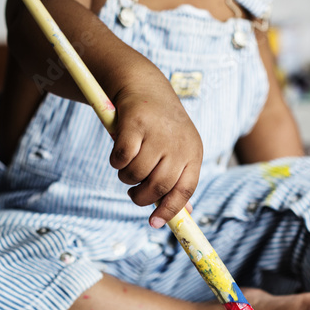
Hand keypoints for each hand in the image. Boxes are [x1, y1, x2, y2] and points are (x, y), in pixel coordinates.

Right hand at [109, 79, 202, 227]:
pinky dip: (116, 161)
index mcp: (193, 152)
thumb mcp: (178, 149)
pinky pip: (121, 158)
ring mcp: (157, 133)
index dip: (169, 210)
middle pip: (159, 186)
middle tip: (134, 195)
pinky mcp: (134, 123)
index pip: (185, 190)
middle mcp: (178, 143)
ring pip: (136, 174)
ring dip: (126, 177)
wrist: (144, 85)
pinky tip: (118, 153)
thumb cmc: (161, 126)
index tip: (154, 223)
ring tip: (127, 167)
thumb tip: (185, 214)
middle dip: (142, 198)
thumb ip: (180, 179)